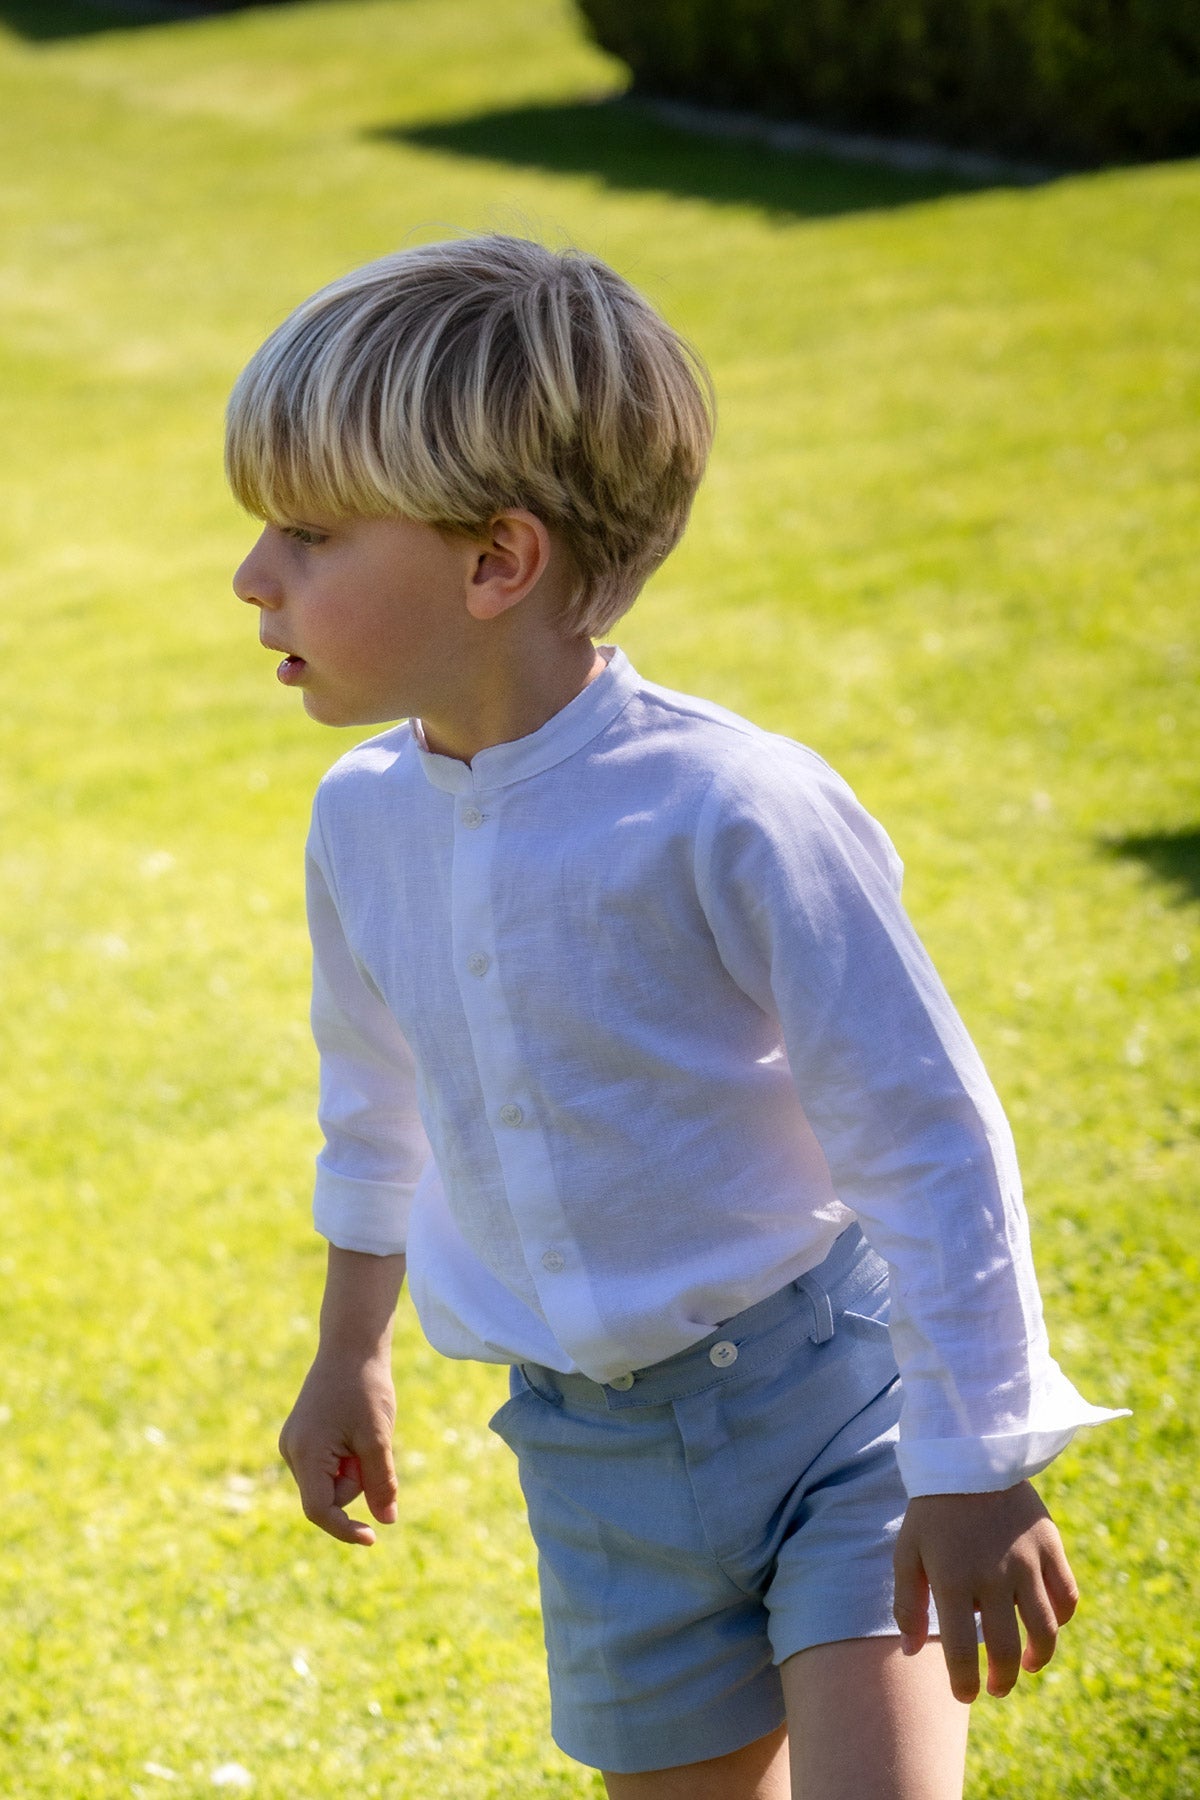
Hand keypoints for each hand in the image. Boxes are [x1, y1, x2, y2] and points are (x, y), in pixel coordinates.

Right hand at [278, 1346, 398, 1545]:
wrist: (351, 1345)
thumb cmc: (365, 1388)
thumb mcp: (378, 1438)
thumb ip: (381, 1482)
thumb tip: (386, 1521)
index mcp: (305, 1452)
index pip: (319, 1509)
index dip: (345, 1528)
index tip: (372, 1538)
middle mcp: (292, 1450)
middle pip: (328, 1495)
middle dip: (356, 1480)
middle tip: (372, 1444)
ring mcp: (295, 1443)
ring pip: (330, 1480)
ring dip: (353, 1467)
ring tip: (362, 1429)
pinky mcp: (303, 1436)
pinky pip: (328, 1464)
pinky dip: (347, 1457)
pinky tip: (354, 1428)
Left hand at [893, 1480, 1078, 1701]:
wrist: (969, 1454)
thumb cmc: (932, 1510)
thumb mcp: (907, 1552)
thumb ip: (907, 1604)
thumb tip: (911, 1652)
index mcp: (952, 1580)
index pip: (961, 1651)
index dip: (965, 1683)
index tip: (966, 1694)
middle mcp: (993, 1576)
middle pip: (1005, 1648)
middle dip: (1001, 1680)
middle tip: (995, 1688)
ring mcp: (1026, 1562)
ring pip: (1045, 1630)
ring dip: (1037, 1658)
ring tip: (1025, 1665)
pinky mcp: (1049, 1546)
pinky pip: (1066, 1596)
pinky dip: (1062, 1618)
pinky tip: (1047, 1625)